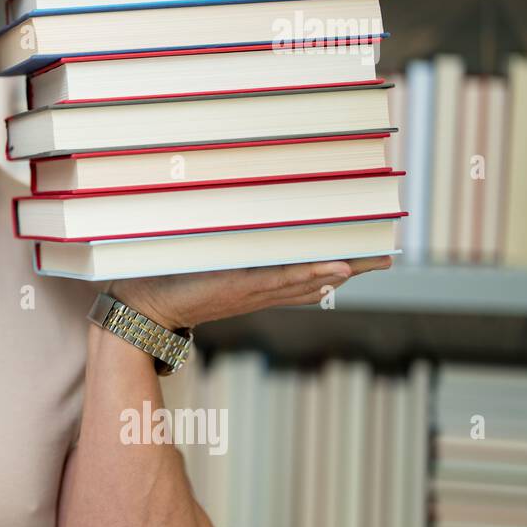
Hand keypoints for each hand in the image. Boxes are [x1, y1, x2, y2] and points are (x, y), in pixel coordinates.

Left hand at [107, 255, 393, 330]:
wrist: (139, 305)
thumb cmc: (161, 282)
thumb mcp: (195, 265)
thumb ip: (212, 251)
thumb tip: (219, 221)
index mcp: (250, 286)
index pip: (299, 277)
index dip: (330, 267)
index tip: (362, 258)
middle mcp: (257, 290)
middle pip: (314, 278)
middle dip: (351, 268)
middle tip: (387, 258)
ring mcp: (252, 290)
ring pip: (306, 278)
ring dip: (341, 269)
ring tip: (375, 260)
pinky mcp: (239, 286)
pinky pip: (281, 279)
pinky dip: (310, 273)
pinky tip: (337, 267)